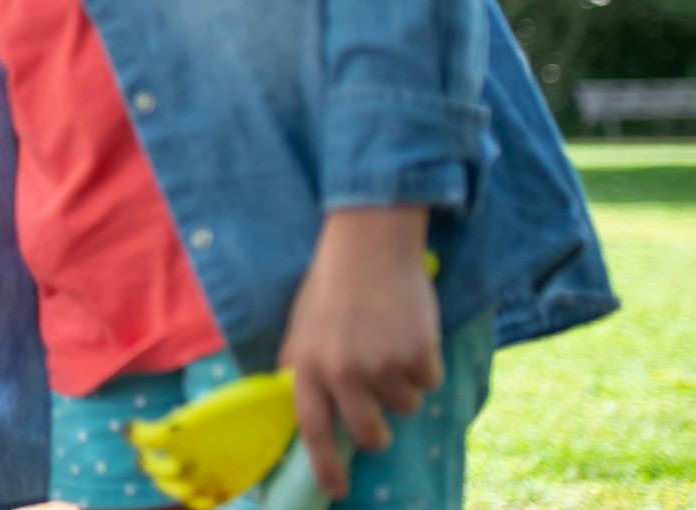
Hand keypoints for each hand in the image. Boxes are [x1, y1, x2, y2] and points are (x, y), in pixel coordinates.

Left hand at [278, 207, 440, 497]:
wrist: (369, 246)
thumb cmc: (332, 286)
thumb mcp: (301, 327)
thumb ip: (303, 368)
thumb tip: (306, 413)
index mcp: (306, 364)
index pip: (313, 429)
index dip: (326, 466)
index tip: (336, 489)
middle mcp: (341, 371)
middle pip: (369, 434)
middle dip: (377, 432)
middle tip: (379, 412)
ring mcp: (381, 365)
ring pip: (405, 407)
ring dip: (403, 386)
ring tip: (389, 345)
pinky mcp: (417, 354)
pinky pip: (429, 382)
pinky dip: (424, 365)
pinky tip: (408, 333)